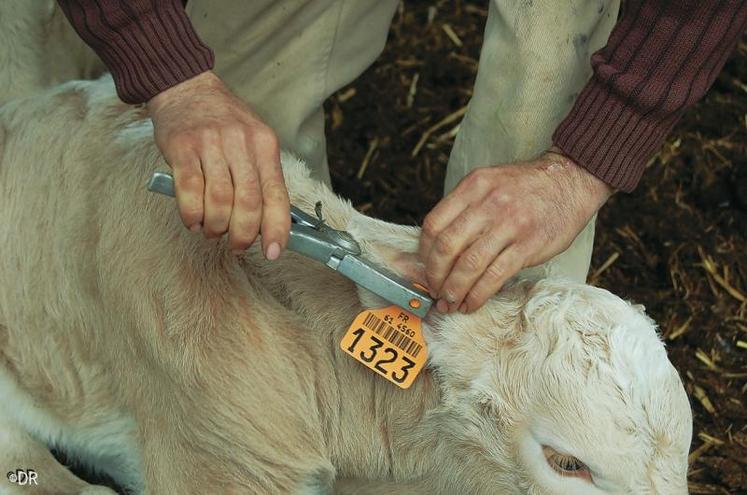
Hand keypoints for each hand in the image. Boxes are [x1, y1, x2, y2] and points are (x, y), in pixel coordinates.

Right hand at [147, 70, 289, 258]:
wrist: (186, 86)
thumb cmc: (223, 121)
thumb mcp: (253, 141)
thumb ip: (261, 177)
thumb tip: (268, 223)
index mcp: (265, 145)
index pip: (277, 194)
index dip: (276, 228)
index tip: (273, 252)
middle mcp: (241, 143)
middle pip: (248, 202)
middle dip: (243, 234)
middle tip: (236, 245)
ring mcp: (211, 144)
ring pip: (220, 201)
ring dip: (216, 226)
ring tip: (212, 230)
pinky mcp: (182, 147)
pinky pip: (190, 191)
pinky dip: (192, 214)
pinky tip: (193, 220)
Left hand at [419, 149, 613, 312]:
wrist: (570, 180)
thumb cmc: (525, 187)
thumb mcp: (489, 184)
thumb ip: (464, 208)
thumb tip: (437, 248)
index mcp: (473, 187)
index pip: (434, 224)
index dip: (424, 253)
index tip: (425, 268)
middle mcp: (488, 203)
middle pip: (447, 247)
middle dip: (436, 276)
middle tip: (435, 290)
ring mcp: (509, 224)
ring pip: (469, 265)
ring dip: (455, 290)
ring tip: (450, 302)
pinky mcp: (528, 246)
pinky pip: (494, 276)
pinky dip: (478, 295)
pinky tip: (471, 303)